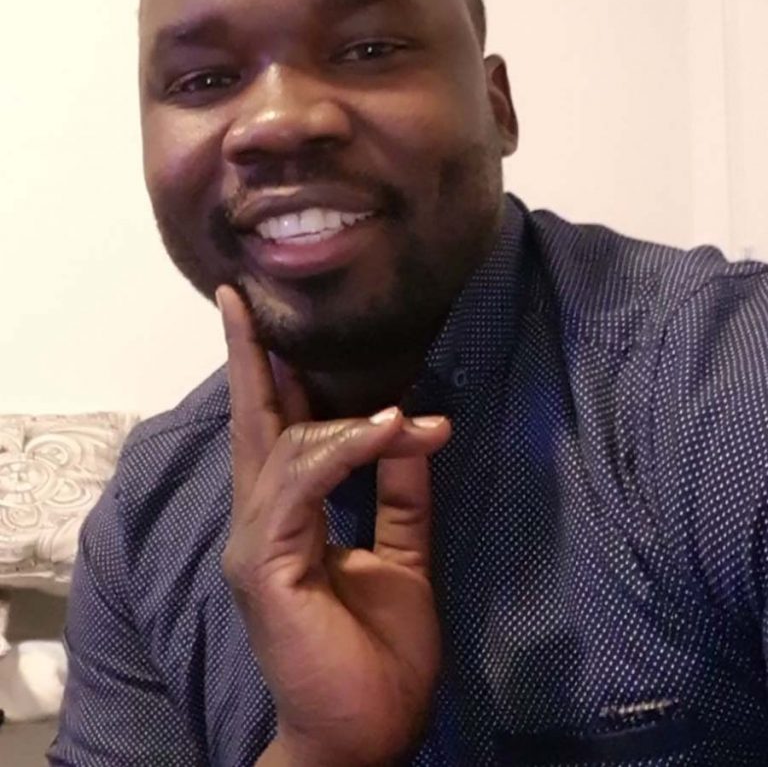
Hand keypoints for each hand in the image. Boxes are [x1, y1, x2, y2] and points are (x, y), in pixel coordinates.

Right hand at [216, 285, 451, 766]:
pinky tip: (388, 431)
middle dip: (247, 358)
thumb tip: (408, 432)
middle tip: (242, 299)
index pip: (276, 431)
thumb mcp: (401, 557)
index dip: (270, 375)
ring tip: (406, 417)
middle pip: (252, 422)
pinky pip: (300, 487)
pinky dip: (343, 451)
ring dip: (350, 421)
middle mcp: (261, 520)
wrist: (364, 737)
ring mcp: (256, 543)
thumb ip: (397, 496)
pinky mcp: (264, 567)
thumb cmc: (376, 656)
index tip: (267, 323)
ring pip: (288, 448)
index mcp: (289, 517)